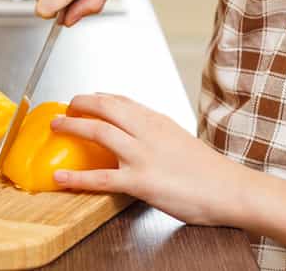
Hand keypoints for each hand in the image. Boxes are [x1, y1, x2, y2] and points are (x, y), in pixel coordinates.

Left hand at [49, 93, 243, 225]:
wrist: (229, 189)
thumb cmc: (208, 170)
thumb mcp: (181, 139)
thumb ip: (158, 133)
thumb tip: (141, 134)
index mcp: (158, 120)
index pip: (122, 100)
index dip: (99, 97)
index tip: (86, 98)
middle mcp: (148, 131)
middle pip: (105, 107)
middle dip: (80, 103)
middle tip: (65, 107)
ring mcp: (142, 155)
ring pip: (99, 132)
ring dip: (72, 127)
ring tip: (56, 126)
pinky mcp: (140, 181)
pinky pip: (101, 178)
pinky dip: (77, 177)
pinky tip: (61, 177)